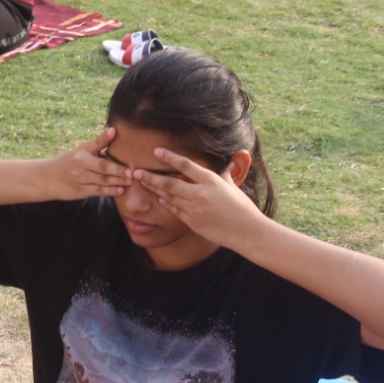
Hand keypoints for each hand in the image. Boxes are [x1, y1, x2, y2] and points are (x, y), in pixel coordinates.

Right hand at [43, 127, 130, 201]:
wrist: (48, 178)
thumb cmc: (70, 162)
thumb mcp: (80, 151)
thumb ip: (97, 148)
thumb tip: (116, 138)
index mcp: (82, 150)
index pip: (95, 143)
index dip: (104, 137)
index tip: (114, 131)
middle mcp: (80, 163)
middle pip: (103, 166)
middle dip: (118, 170)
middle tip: (132, 172)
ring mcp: (79, 178)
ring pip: (102, 180)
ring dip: (118, 181)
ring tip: (130, 181)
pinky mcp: (79, 191)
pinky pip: (98, 191)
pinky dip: (110, 191)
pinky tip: (120, 190)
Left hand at [132, 147, 263, 249]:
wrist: (248, 232)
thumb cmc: (243, 208)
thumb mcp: (232, 187)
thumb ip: (224, 175)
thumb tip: (226, 164)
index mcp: (211, 181)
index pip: (186, 165)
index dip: (170, 157)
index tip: (156, 151)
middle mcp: (200, 194)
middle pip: (170, 183)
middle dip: (151, 177)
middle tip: (135, 171)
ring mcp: (195, 209)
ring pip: (169, 197)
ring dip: (154, 189)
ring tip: (141, 182)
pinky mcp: (193, 223)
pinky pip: (175, 210)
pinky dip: (167, 203)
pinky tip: (159, 197)